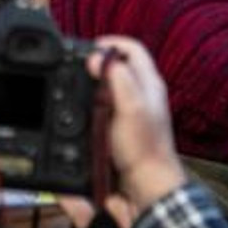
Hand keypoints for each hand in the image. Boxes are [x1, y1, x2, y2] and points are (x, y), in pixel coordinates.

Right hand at [92, 37, 186, 212]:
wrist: (145, 184)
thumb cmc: (144, 151)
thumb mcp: (132, 109)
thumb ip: (119, 80)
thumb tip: (100, 57)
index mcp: (149, 83)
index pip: (131, 47)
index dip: (109, 43)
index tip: (86, 50)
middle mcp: (142, 92)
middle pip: (119, 62)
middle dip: (97, 60)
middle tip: (78, 66)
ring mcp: (133, 108)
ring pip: (110, 81)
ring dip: (94, 80)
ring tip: (78, 83)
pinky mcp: (122, 123)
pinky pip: (105, 101)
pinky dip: (92, 98)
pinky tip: (84, 106)